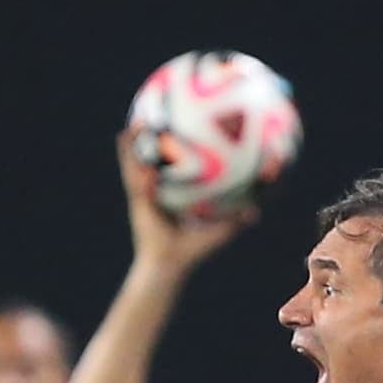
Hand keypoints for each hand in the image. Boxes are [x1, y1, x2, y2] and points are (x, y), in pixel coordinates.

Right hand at [121, 127, 256, 274]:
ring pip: (141, 163)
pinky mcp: (137, 197)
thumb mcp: (219, 231)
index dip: (178, 156)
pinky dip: (128, 155)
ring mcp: (145, 194)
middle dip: (159, 142)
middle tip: (163, 117)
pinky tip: (124, 136)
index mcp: (175, 199)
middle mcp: (160, 194)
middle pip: (160, 163)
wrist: (168, 265)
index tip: (184, 135)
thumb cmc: (191, 252)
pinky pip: (133, 172)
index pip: (177, 174)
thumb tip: (258, 210)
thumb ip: (236, 219)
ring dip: (138, 141)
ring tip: (140, 118)